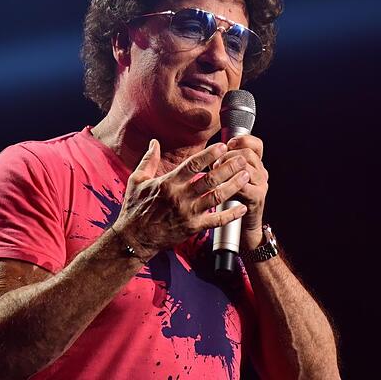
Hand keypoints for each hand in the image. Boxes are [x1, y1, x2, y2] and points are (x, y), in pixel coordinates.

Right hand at [113, 139, 250, 259]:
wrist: (134, 239)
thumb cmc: (135, 208)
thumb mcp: (137, 180)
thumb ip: (149, 160)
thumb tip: (154, 142)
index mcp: (168, 183)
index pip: (193, 165)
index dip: (210, 154)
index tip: (223, 146)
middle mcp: (180, 197)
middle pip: (210, 179)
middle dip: (228, 167)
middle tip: (242, 159)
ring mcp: (188, 213)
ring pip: (216, 197)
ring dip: (233, 186)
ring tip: (246, 176)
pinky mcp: (192, 228)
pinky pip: (216, 221)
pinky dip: (230, 214)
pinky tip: (242, 207)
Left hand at [213, 135, 268, 246]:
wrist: (244, 227)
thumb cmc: (233, 200)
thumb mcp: (230, 178)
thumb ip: (226, 163)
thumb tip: (212, 151)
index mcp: (256, 164)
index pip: (255, 144)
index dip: (241, 140)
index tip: (227, 145)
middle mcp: (261, 172)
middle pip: (248, 153)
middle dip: (228, 156)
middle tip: (214, 164)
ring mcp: (261, 185)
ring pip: (246, 168)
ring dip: (226, 169)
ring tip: (215, 175)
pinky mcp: (257, 198)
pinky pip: (243, 186)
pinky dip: (229, 185)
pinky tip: (219, 188)